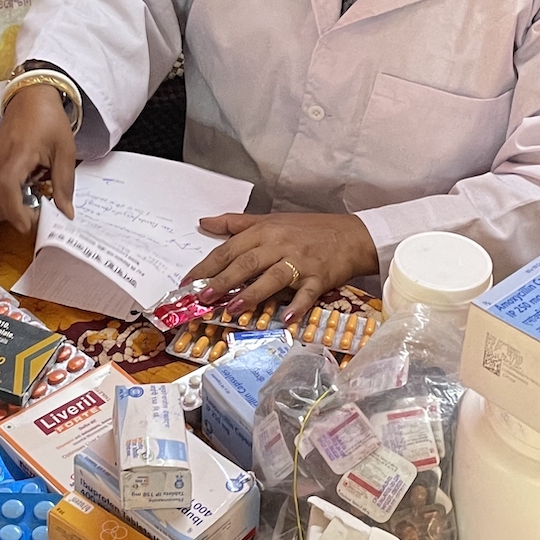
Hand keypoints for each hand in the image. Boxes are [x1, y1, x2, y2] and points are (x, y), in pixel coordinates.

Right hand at [0, 84, 75, 232]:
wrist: (31, 96)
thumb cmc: (48, 119)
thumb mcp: (64, 151)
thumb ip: (64, 184)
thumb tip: (66, 212)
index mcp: (17, 155)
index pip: (8, 191)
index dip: (18, 213)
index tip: (33, 225)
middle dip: (18, 216)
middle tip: (41, 219)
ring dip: (14, 207)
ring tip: (37, 205)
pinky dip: (11, 196)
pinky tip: (29, 191)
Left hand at [184, 212, 379, 324]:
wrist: (351, 235)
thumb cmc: (308, 229)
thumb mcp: (271, 220)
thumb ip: (236, 223)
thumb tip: (204, 222)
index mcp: (265, 231)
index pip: (230, 249)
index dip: (207, 266)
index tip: (188, 282)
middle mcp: (279, 245)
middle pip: (247, 263)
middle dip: (223, 281)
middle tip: (203, 297)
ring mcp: (300, 262)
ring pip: (272, 277)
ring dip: (252, 294)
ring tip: (233, 308)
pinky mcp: (319, 278)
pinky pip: (306, 293)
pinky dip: (298, 306)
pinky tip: (287, 318)